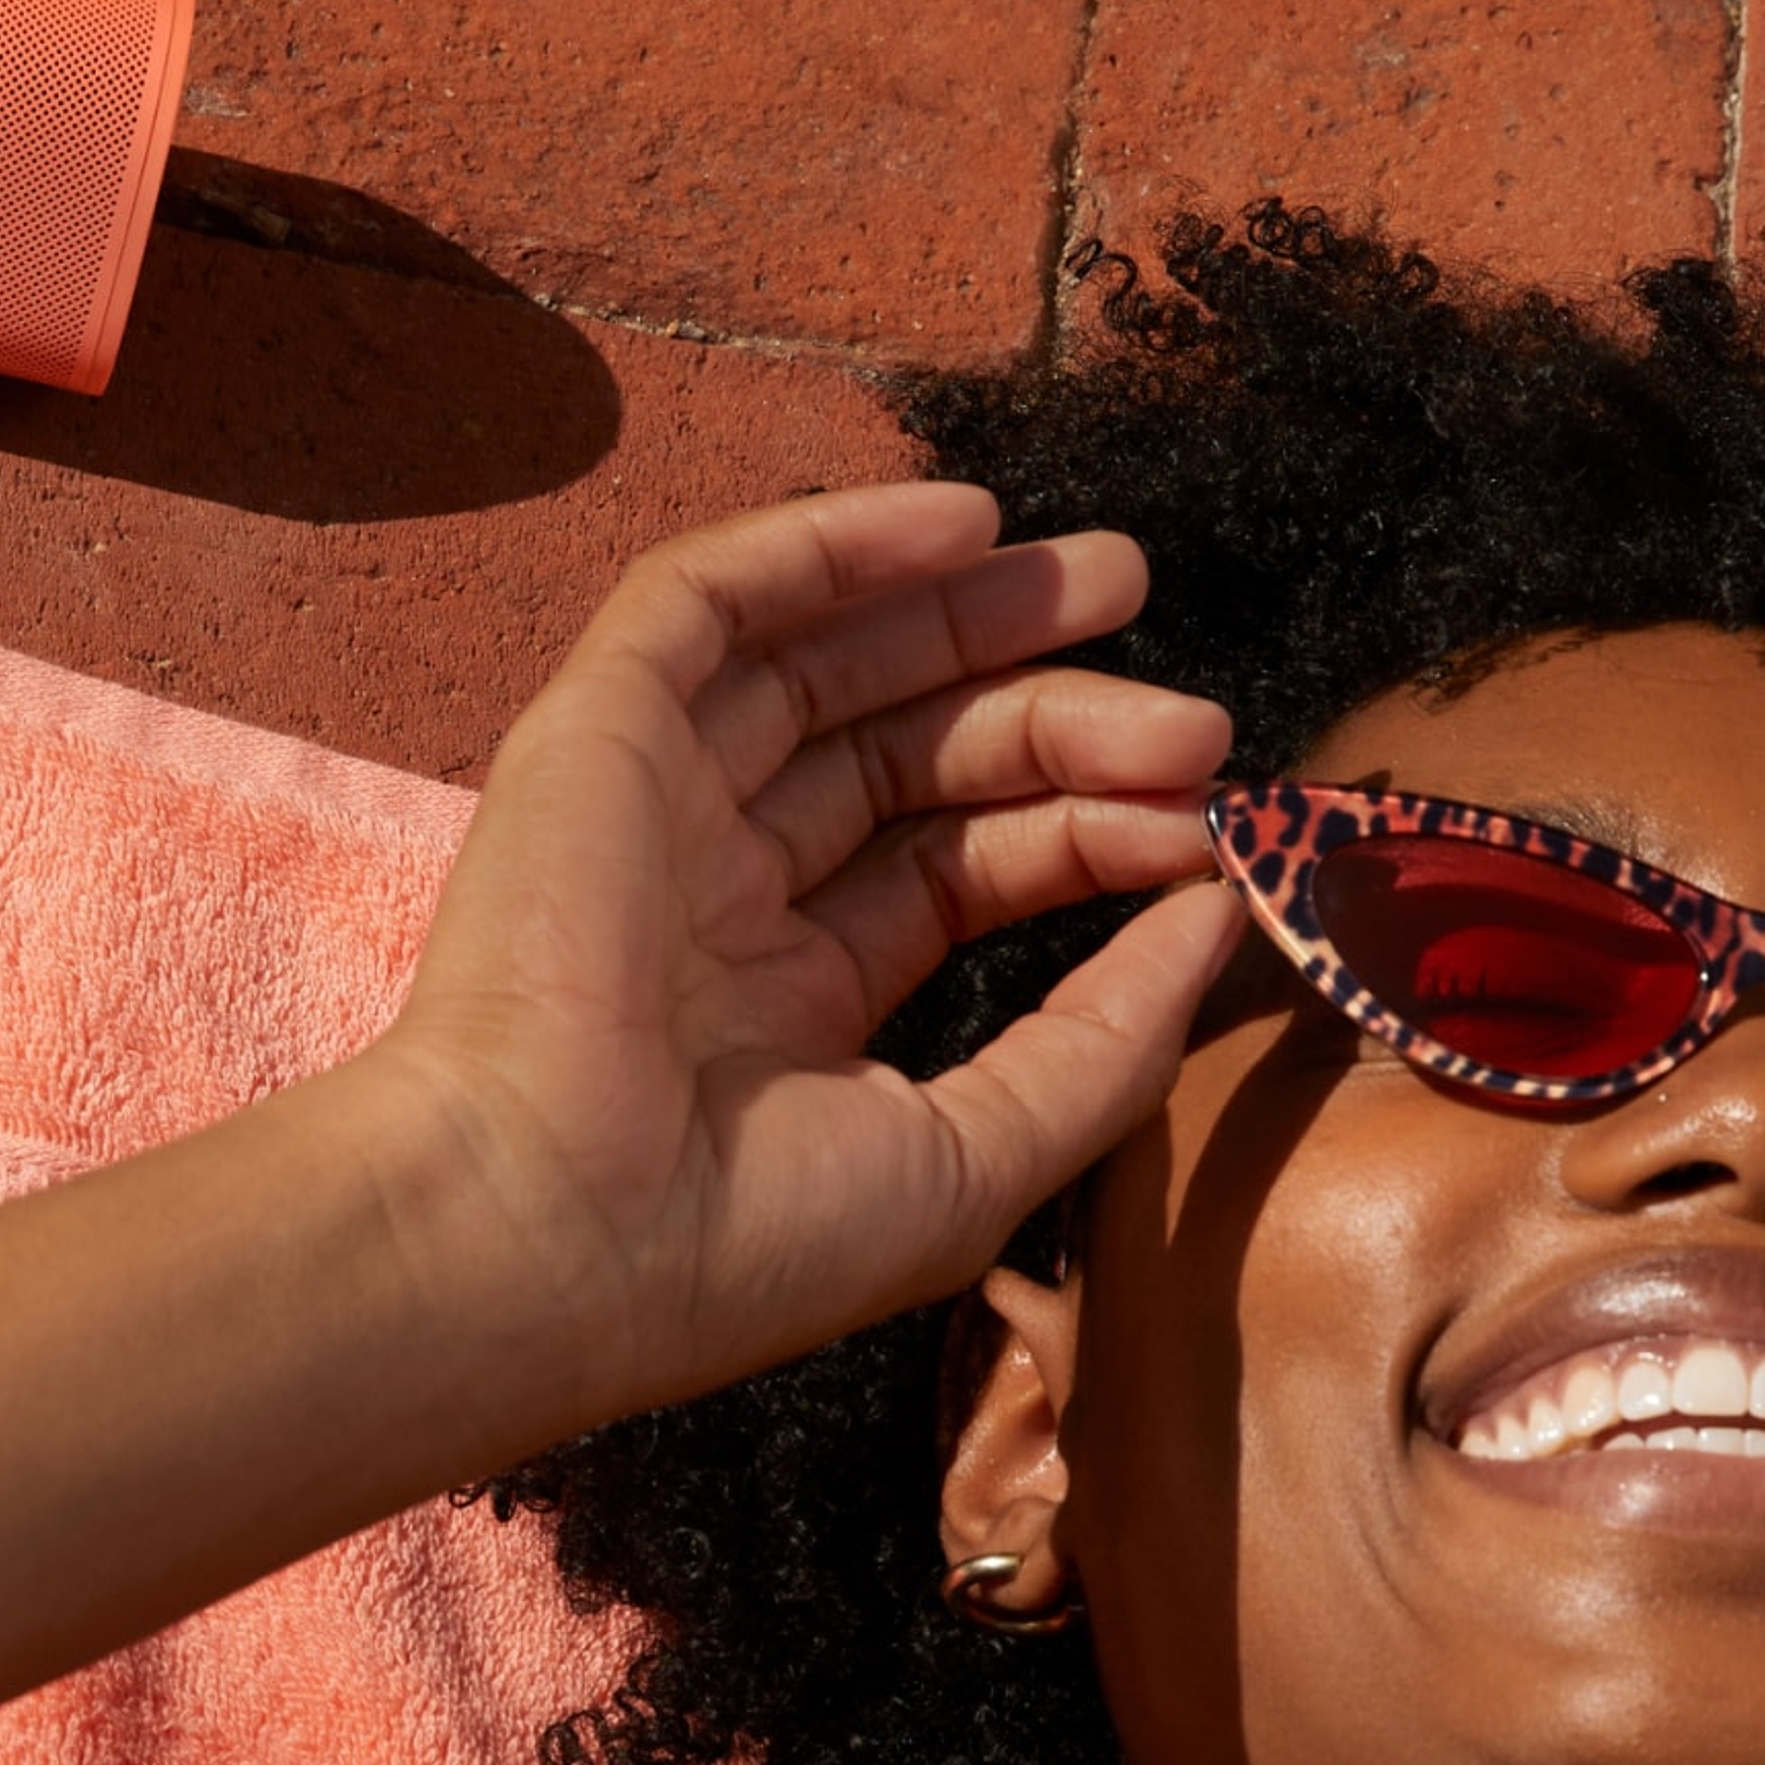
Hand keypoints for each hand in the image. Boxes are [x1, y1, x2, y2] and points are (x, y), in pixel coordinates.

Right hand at [370, 481, 1242, 1421]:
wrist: (546, 1233)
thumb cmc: (742, 1243)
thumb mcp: (977, 1155)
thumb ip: (1107, 1039)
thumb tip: (1218, 916)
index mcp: (788, 1004)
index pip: (964, 872)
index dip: (1091, 832)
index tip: (1206, 820)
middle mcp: (718, 895)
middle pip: (913, 758)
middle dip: (1056, 710)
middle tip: (1195, 716)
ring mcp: (654, 811)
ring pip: (826, 663)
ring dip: (969, 607)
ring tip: (1117, 579)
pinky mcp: (593, 737)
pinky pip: (709, 599)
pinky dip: (828, 544)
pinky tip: (961, 521)